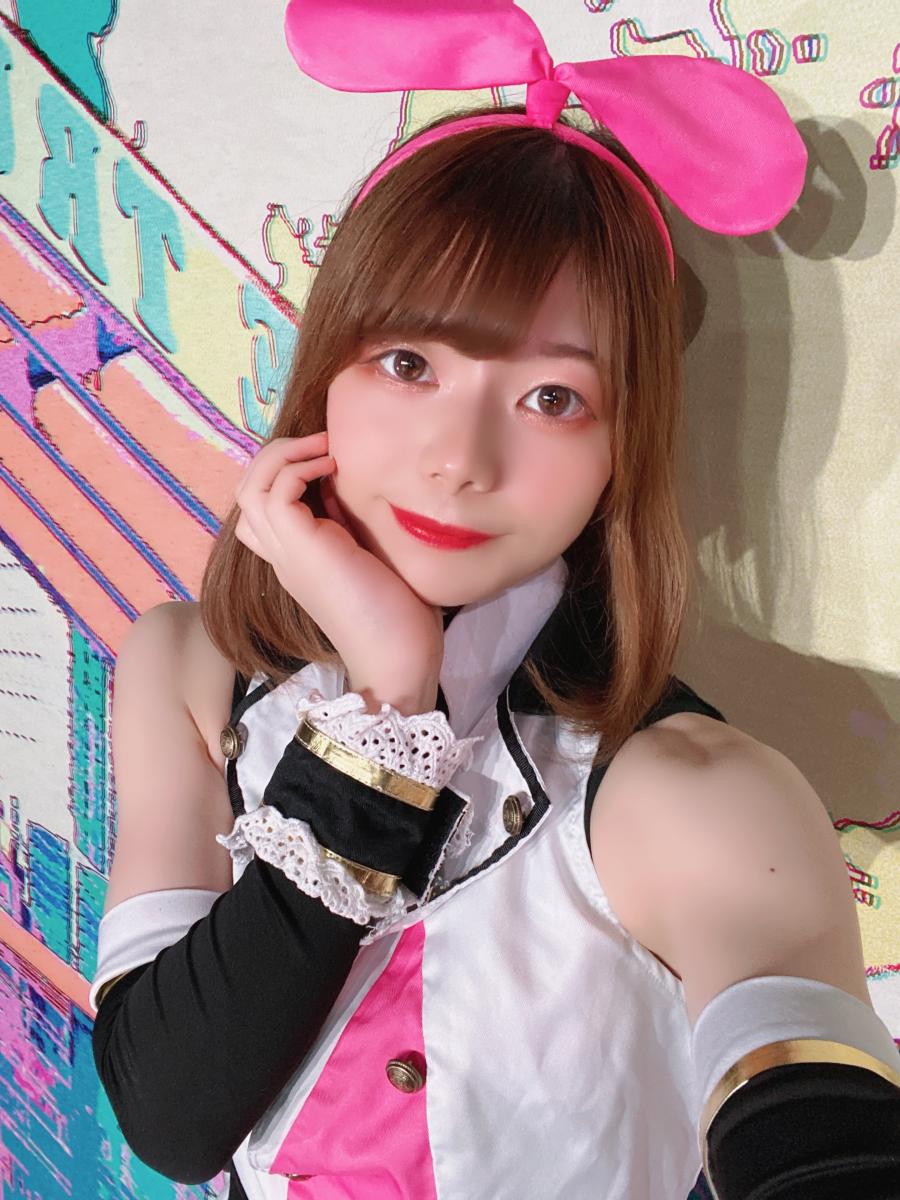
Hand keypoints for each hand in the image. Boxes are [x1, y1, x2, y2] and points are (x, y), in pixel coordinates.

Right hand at [233, 432, 443, 713]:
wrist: (398, 659)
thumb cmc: (395, 617)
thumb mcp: (365, 555)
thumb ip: (345, 524)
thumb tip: (340, 485)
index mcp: (295, 558)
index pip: (260, 508)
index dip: (283, 474)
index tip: (327, 459)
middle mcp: (281, 556)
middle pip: (246, 492)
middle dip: (278, 455)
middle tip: (322, 443)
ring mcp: (286, 554)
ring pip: (250, 488)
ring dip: (284, 455)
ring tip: (324, 446)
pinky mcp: (301, 550)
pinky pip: (275, 493)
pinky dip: (299, 468)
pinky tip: (333, 466)